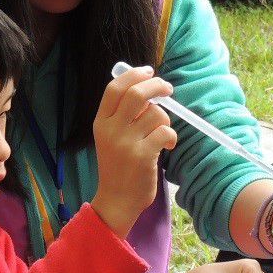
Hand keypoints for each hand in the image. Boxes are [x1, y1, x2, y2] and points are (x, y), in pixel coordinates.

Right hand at [91, 66, 176, 237]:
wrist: (116, 200)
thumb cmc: (119, 166)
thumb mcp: (111, 137)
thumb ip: (123, 115)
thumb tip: (147, 88)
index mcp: (101, 122)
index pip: (115, 88)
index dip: (134, 75)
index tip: (148, 71)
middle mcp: (111, 130)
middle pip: (136, 94)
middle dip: (156, 86)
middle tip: (167, 89)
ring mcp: (126, 143)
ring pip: (155, 113)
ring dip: (166, 119)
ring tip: (162, 131)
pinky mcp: (142, 156)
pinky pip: (165, 132)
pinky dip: (171, 135)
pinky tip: (167, 144)